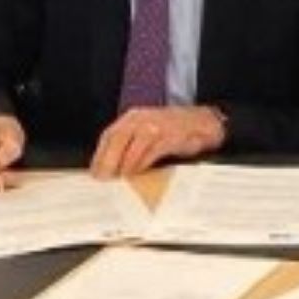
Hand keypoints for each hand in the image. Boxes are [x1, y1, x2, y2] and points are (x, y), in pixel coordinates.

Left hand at [90, 106, 224, 178]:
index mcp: (133, 117)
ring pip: (132, 146)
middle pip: (117, 139)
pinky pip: (150, 152)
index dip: (100, 155)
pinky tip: (138, 174)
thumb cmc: (174, 130)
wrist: (204, 122)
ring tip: (119, 181)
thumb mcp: (148, 131)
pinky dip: (142, 164)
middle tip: (103, 180)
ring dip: (124, 166)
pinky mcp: (169, 135)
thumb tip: (113, 168)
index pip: (109, 135)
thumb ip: (131, 144)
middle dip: (108, 162)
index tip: (94, 173)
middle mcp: (141, 118)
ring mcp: (155, 125)